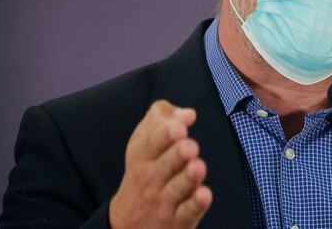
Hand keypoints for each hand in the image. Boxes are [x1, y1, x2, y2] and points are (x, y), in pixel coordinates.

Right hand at [109, 100, 212, 228]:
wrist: (128, 223)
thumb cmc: (143, 172)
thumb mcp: (143, 141)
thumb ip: (162, 119)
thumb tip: (188, 113)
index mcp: (142, 157)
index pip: (152, 144)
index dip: (166, 134)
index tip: (180, 127)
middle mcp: (150, 179)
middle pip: (165, 165)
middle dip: (178, 154)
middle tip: (189, 146)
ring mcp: (163, 201)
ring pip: (177, 188)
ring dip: (188, 178)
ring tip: (198, 166)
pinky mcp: (178, 220)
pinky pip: (187, 212)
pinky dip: (196, 204)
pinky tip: (204, 194)